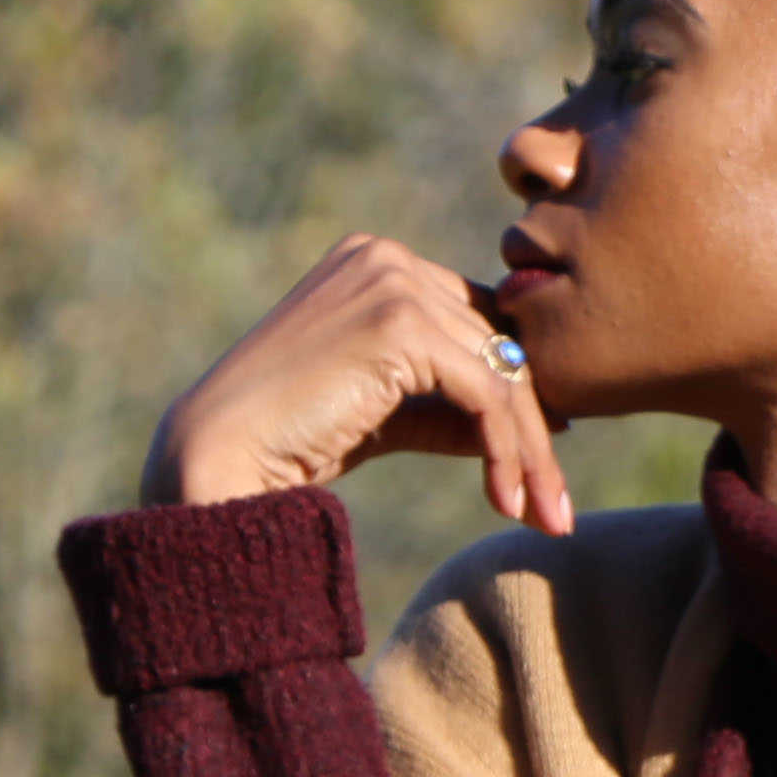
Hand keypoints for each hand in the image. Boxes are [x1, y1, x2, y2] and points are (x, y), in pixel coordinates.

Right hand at [142, 233, 573, 533]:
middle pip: (499, 344)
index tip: (545, 466)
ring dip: (529, 453)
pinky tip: (508, 500)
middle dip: (533, 431)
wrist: (220, 457)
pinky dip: (507, 450)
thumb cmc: (288, 442)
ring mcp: (391, 281)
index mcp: (376, 264)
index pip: (478, 323)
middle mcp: (386, 258)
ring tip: (544, 518)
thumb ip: (448, 410)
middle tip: (556, 509)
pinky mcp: (399, 323)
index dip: (518, 394)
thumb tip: (536, 426)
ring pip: (502, 371)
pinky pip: (486, 391)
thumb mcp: (386, 417)